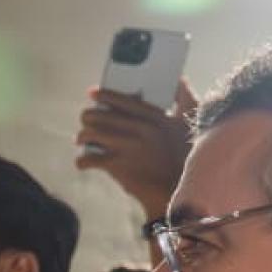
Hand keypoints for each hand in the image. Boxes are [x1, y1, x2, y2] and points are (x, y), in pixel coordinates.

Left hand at [72, 81, 195, 219]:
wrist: (175, 192)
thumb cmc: (184, 157)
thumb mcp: (190, 124)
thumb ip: (185, 99)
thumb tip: (179, 79)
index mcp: (156, 117)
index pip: (124, 100)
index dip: (104, 95)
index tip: (91, 93)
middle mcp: (141, 129)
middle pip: (100, 116)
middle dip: (88, 119)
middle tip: (87, 124)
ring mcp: (128, 147)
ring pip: (89, 134)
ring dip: (82, 138)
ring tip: (82, 142)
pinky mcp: (117, 166)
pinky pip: (88, 158)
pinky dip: (82, 161)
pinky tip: (84, 163)